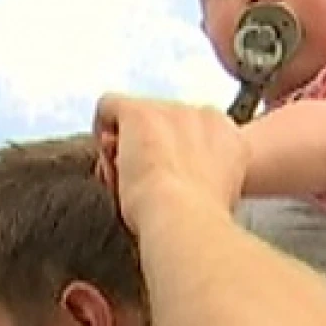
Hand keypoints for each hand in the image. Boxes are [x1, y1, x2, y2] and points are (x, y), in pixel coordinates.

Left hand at [92, 93, 248, 230]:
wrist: (185, 219)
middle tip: (141, 183)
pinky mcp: (138, 112)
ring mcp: (167, 109)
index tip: (167, 178)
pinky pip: (108, 105)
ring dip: (125, 147)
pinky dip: (101, 127)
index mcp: (224, 133)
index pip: (190, 132)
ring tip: (125, 184)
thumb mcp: (217, 190)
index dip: (173, 154)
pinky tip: (105, 160)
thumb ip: (203, 174)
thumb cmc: (200, 219)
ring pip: (135, 119)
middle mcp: (199, 114)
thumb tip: (182, 177)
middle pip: (162, 123)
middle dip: (149, 147)